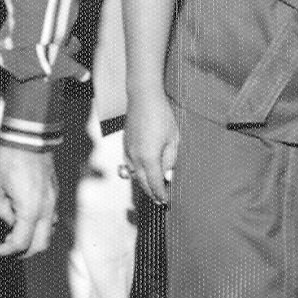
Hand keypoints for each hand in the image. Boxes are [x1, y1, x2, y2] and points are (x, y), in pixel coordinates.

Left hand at [0, 144, 56, 256]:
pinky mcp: (55, 192)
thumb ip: (1, 210)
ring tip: (15, 231)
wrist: (28, 136)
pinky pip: (51, 217)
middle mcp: (46, 208)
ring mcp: (53, 200)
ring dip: (33, 238)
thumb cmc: (10, 158)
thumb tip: (9, 220)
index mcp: (30, 210)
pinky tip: (25, 217)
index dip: (5, 251)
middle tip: (7, 248)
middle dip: (23, 252)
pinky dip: (39, 225)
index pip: (20, 243)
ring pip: (49, 231)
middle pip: (41, 244)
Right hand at [124, 86, 178, 204]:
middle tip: (160, 200)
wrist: (143, 97)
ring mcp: (128, 151)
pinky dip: (136, 172)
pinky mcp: (125, 144)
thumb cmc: (161, 116)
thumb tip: (166, 174)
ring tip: (152, 189)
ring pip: (134, 174)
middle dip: (152, 193)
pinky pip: (129, 164)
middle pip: (143, 182)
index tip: (166, 200)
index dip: (161, 194)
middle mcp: (135, 157)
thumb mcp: (173, 139)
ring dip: (143, 183)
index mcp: (149, 158)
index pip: (155, 183)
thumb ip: (170, 159)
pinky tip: (142, 173)